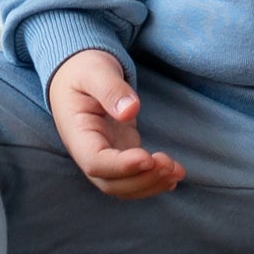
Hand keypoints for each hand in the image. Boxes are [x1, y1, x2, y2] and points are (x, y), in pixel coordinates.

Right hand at [46, 49, 184, 197]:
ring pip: (124, 185)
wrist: (78, 70)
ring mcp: (105, 153)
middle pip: (111, 182)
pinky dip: (153, 179)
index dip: (121, 166)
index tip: (147, 158)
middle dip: (141, 180)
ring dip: (151, 183)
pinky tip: (173, 175)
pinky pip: (134, 174)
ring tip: (177, 171)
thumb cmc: (84, 68)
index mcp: (77, 133)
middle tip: (169, 165)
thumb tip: (130, 110)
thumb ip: (110, 89)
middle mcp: (88, 150)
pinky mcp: (120, 150)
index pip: (95, 162)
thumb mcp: (94, 70)